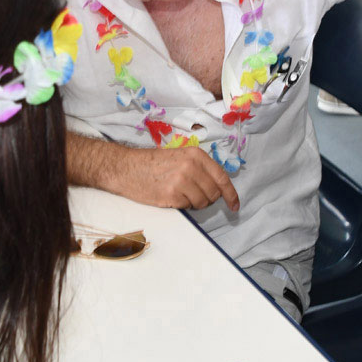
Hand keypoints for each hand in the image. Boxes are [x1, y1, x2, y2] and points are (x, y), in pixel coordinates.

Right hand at [113, 145, 239, 211]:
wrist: (126, 168)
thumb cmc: (151, 164)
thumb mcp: (179, 156)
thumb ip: (199, 168)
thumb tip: (217, 186)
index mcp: (196, 155)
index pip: (222, 178)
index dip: (231, 194)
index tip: (235, 205)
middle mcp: (191, 166)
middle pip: (213, 193)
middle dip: (207, 198)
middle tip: (191, 195)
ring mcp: (182, 181)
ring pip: (202, 203)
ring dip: (194, 203)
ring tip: (178, 194)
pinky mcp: (172, 195)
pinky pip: (188, 207)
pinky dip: (182, 205)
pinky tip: (170, 196)